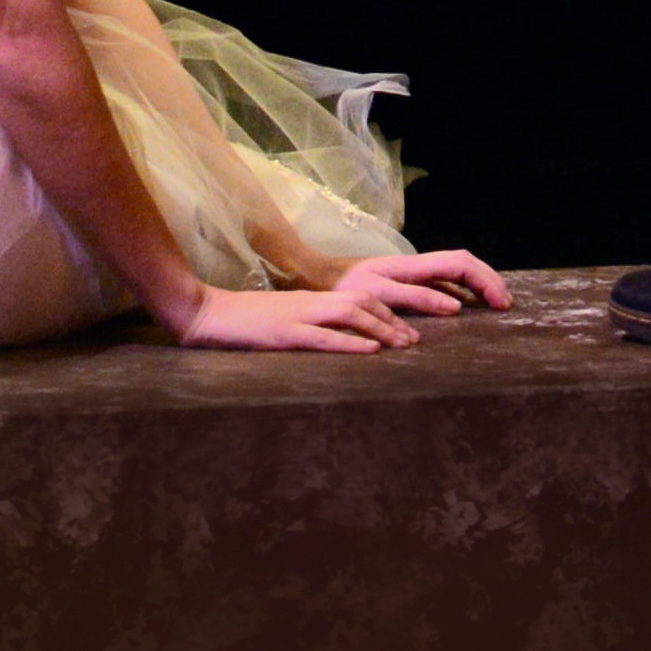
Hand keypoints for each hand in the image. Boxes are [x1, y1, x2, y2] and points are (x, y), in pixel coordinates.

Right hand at [164, 247, 511, 352]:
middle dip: (410, 311)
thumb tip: (365, 344)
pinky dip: (348, 344)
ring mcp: (303, 316)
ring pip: (353, 315)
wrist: (208, 318)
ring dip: (385, 328)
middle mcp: (319, 302)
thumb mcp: (297, 323)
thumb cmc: (255, 326)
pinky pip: (322, 337)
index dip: (409, 305)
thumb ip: (329, 329)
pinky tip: (370, 354)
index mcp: (324, 300)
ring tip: (411, 343)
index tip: (440, 316)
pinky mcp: (285, 333)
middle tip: (442, 324)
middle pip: (374, 301)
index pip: (376, 297)